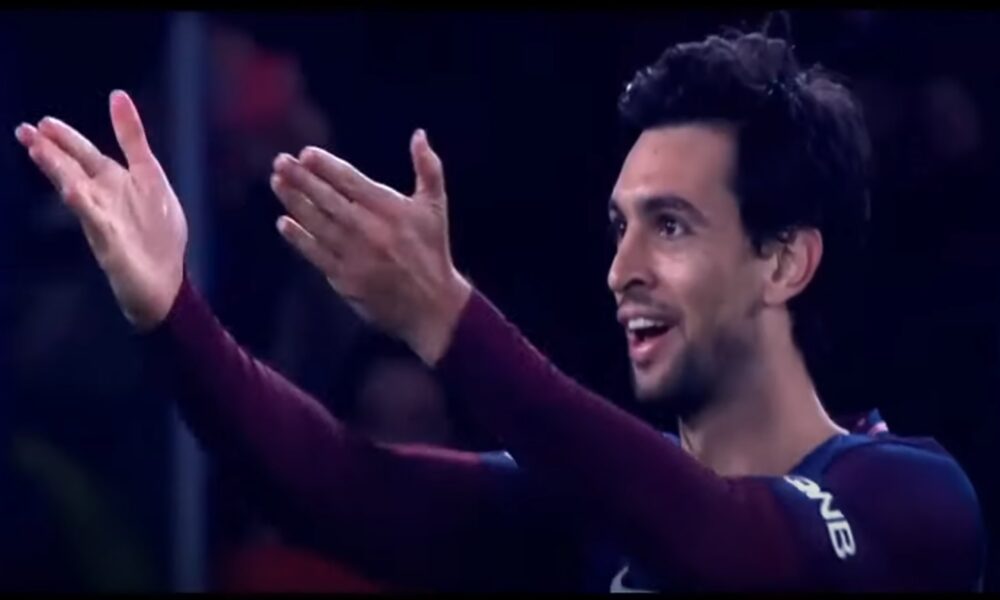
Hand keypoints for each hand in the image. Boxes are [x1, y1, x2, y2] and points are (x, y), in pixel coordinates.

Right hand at [15, 91, 187, 329]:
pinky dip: (85, 205)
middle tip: (24, 132)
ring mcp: (104, 221)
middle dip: (50, 151)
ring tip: (38, 151)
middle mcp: (103, 199)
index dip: (66, 139)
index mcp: (114, 182)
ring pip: (76, 191)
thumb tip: (117, 94)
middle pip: (73, 170)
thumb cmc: (158, 232)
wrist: (165, 283)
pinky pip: (96, 221)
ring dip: (58, 171)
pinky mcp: (111, 244)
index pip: (86, 155)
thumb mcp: (150, 176)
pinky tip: (73, 191)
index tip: (43, 122)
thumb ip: (133, 139)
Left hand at [270, 129, 470, 363]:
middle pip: (327, 199)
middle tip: (280, 161)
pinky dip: (298, 237)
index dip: (325, 166)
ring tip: (278, 183)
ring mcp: (354, 255)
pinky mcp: (344, 279)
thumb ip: (429, 168)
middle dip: (301, 178)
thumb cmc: (431, 250)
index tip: (305, 153)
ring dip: (294, 202)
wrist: (431, 305)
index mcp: (389, 209)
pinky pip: (315, 253)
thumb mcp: (436, 207)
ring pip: (316, 223)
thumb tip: (419, 134)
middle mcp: (369, 229)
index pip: (350, 181)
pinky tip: (284, 222)